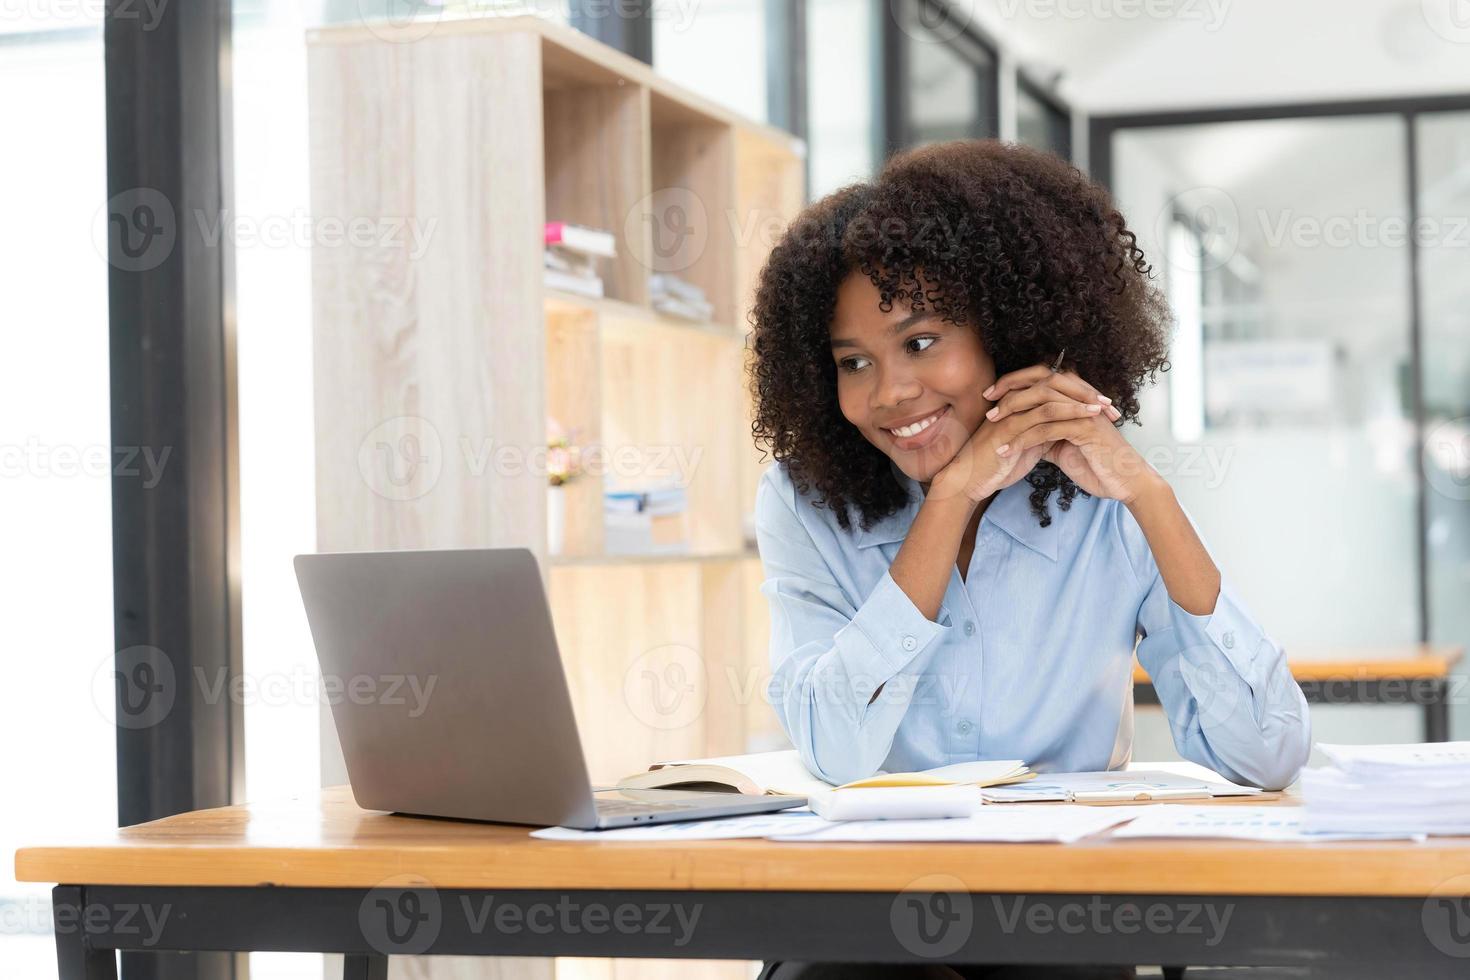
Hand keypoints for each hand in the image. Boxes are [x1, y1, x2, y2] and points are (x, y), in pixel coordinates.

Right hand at [930, 386, 1106, 506]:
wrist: (971, 480)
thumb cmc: (996, 465)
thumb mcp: (1026, 445)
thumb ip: (1042, 433)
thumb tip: (1064, 430)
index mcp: (1019, 404)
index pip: (1053, 388)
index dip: (1079, 393)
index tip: (1103, 404)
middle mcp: (1016, 401)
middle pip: (1055, 383)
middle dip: (1085, 391)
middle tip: (1109, 402)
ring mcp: (1012, 410)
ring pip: (1051, 394)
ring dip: (1080, 399)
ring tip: (1103, 407)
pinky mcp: (1011, 425)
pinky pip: (1044, 413)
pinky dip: (1069, 413)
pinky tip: (1087, 418)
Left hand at [983, 362, 1160, 504]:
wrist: (1125, 483)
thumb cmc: (1097, 466)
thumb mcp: (1064, 448)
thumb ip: (1047, 437)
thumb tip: (1026, 436)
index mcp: (1076, 400)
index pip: (1042, 380)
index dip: (1015, 383)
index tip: (991, 395)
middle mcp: (1081, 400)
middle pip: (1041, 381)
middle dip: (1010, 389)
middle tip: (987, 403)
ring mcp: (1085, 412)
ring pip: (1042, 404)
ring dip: (1013, 413)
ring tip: (991, 424)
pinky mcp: (1085, 430)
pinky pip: (1047, 430)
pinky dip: (1023, 440)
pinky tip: (1005, 450)